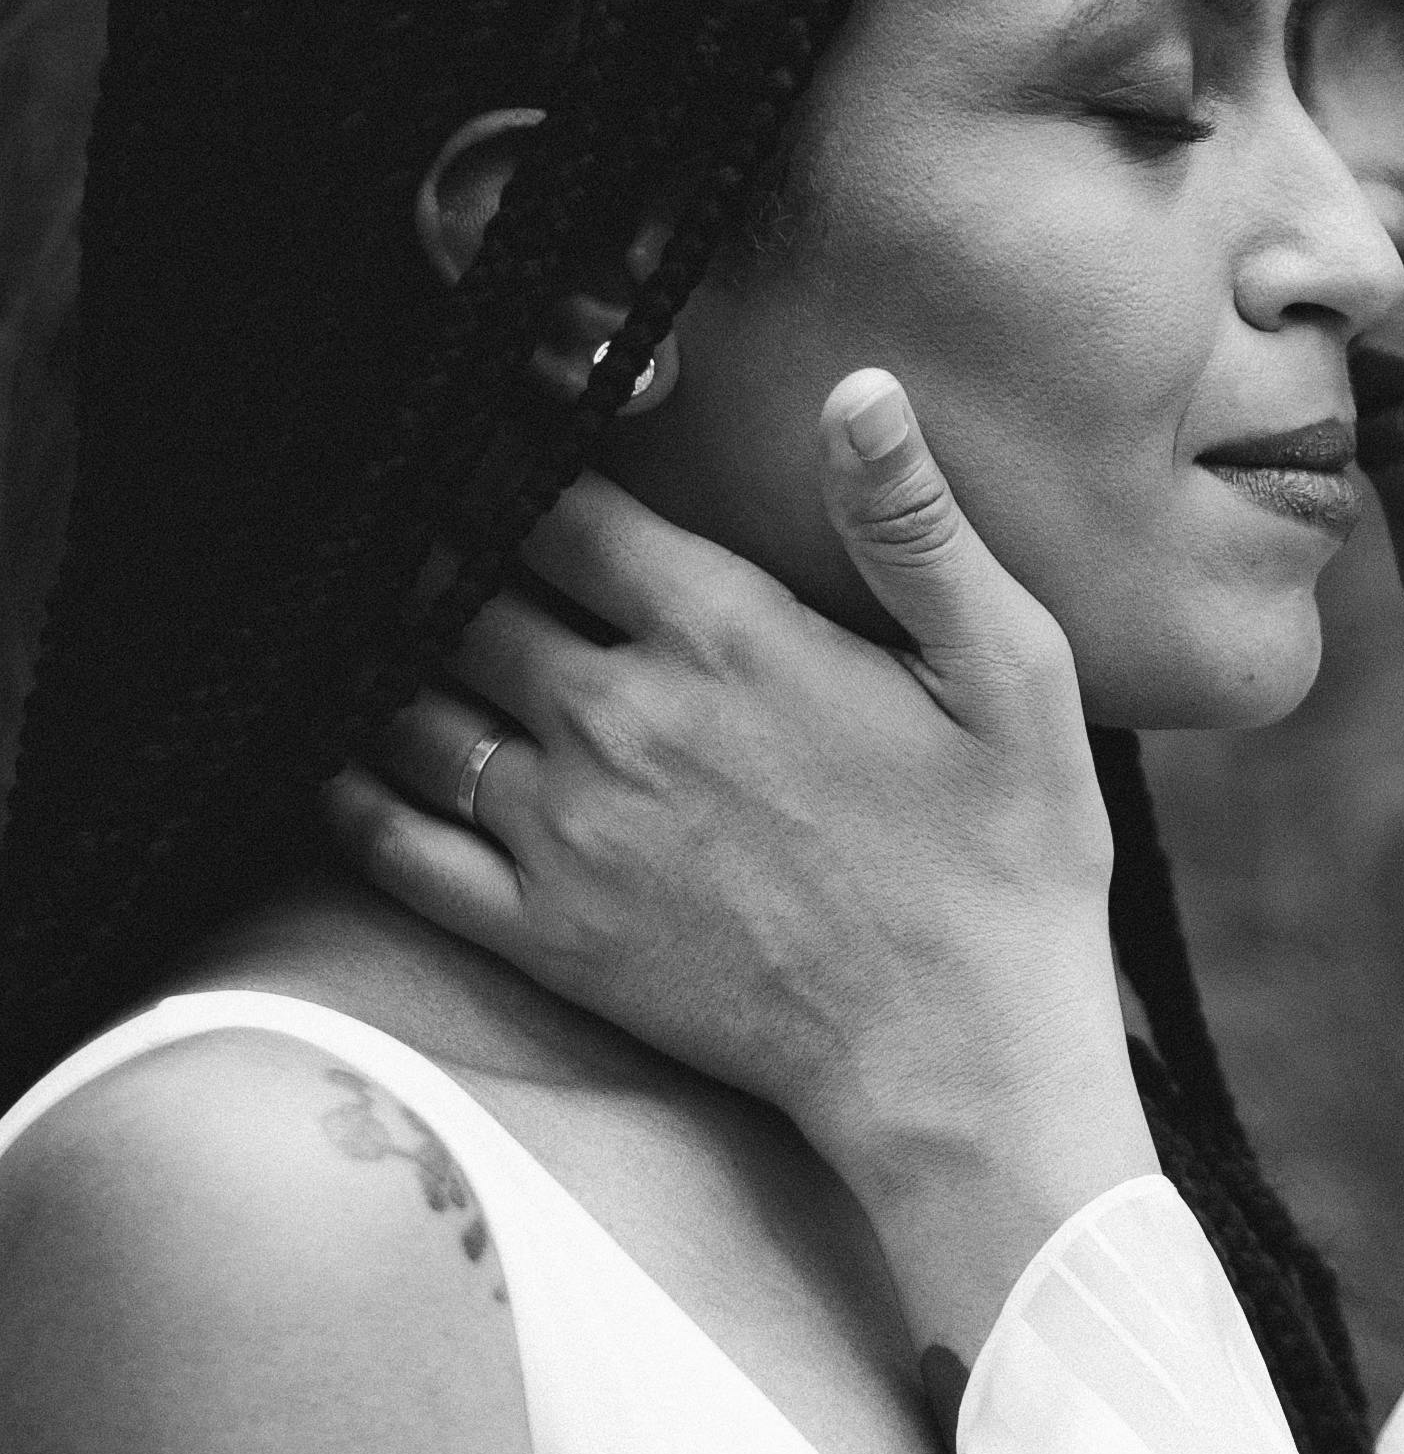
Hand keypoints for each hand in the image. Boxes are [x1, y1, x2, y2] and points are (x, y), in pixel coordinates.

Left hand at [326, 378, 1151, 1242]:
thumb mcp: (1013, 674)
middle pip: (460, 590)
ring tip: (372, 623)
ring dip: (382, 654)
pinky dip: (349, 791)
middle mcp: (617, 718)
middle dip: (434, 549)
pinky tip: (340, 756)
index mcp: (723, 634)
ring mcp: (566, 830)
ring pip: (409, 704)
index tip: (495, 440)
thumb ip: (917, 527)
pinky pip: (397, 845)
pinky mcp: (544, 933)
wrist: (961, 1065)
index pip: (557, 504)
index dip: (514, 458)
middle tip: (414, 524)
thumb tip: (862, 388)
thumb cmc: (1005, 865)